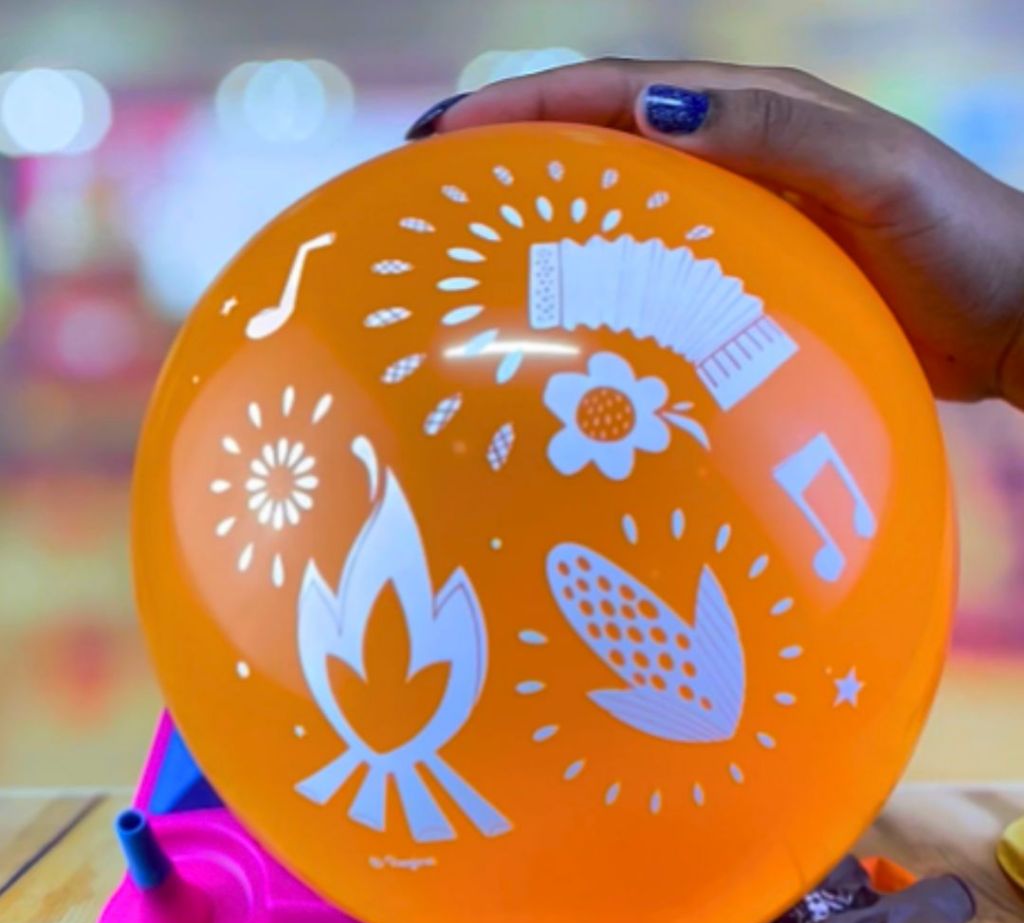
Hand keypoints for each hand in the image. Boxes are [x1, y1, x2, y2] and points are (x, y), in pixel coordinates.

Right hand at [407, 60, 1023, 408]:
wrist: (1012, 313)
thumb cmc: (959, 238)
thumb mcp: (875, 173)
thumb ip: (775, 134)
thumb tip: (656, 111)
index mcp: (754, 115)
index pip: (617, 95)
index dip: (527, 108)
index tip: (445, 137)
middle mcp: (734, 158)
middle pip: (602, 143)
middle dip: (515, 155)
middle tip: (437, 191)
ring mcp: (736, 219)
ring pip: (622, 209)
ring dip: (551, 220)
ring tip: (478, 252)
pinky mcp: (744, 277)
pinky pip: (656, 271)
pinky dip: (605, 283)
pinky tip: (570, 320)